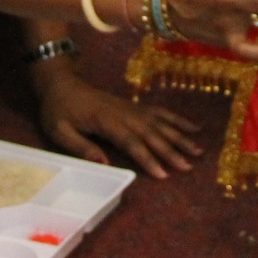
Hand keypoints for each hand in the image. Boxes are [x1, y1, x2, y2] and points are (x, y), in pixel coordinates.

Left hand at [33, 65, 202, 178]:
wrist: (61, 83)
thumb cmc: (58, 110)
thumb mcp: (59, 131)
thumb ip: (81, 147)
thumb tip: (105, 164)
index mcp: (106, 121)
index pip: (132, 143)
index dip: (148, 158)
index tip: (164, 173)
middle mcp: (124, 114)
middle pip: (152, 134)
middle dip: (172, 151)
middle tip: (189, 166)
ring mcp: (132, 108)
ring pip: (161, 123)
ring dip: (180, 136)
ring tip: (199, 150)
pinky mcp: (135, 106)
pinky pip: (160, 112)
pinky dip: (177, 120)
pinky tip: (193, 127)